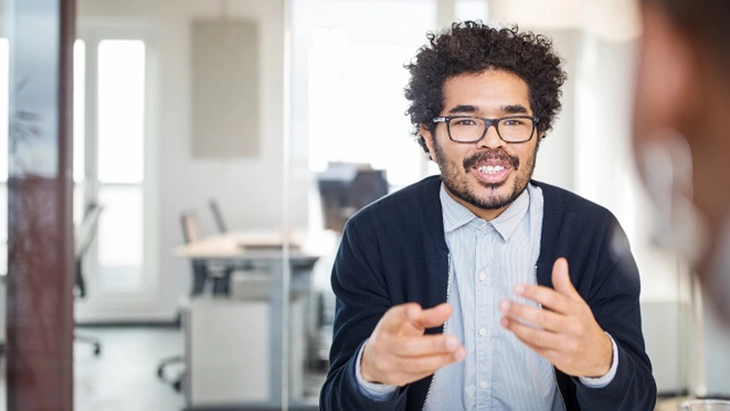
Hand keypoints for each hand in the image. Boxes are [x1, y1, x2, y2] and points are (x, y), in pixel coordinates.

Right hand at [361, 302, 465, 386]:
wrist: (373, 361)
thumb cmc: (394, 336)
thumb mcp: (407, 322)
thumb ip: (427, 316)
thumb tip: (448, 309)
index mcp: (386, 326)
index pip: (393, 319)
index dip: (404, 314)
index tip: (416, 310)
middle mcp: (384, 346)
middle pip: (408, 347)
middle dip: (433, 345)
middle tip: (453, 341)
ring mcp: (389, 365)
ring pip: (417, 364)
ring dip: (441, 359)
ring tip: (459, 352)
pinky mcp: (397, 379)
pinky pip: (421, 373)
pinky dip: (436, 365)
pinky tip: (448, 359)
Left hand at [499, 258, 611, 377]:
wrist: (601, 356)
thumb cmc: (583, 325)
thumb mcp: (578, 303)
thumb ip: (564, 284)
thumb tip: (560, 261)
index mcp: (576, 310)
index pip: (553, 299)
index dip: (534, 292)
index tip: (516, 288)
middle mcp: (573, 328)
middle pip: (543, 318)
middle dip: (520, 311)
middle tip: (503, 304)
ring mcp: (567, 345)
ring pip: (537, 336)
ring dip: (517, 328)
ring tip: (503, 319)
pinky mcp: (560, 360)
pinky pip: (537, 349)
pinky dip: (523, 340)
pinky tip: (514, 331)